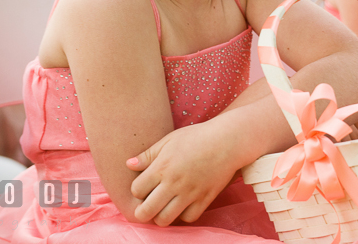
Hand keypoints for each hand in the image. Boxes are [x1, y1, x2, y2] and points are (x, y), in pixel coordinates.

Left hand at [126, 119, 241, 225]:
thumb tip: (128, 164)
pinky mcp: (205, 198)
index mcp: (162, 167)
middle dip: (142, 211)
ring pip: (165, 219)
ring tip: (163, 207)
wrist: (229, 140)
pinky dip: (183, 215)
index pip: (136, 190)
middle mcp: (174, 182)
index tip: (144, 186)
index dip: (137, 190)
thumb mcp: (170, 140)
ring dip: (160, 216)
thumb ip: (148, 154)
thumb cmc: (198, 136)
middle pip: (146, 211)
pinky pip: (188, 218)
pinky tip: (182, 205)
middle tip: (147, 204)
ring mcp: (190, 193)